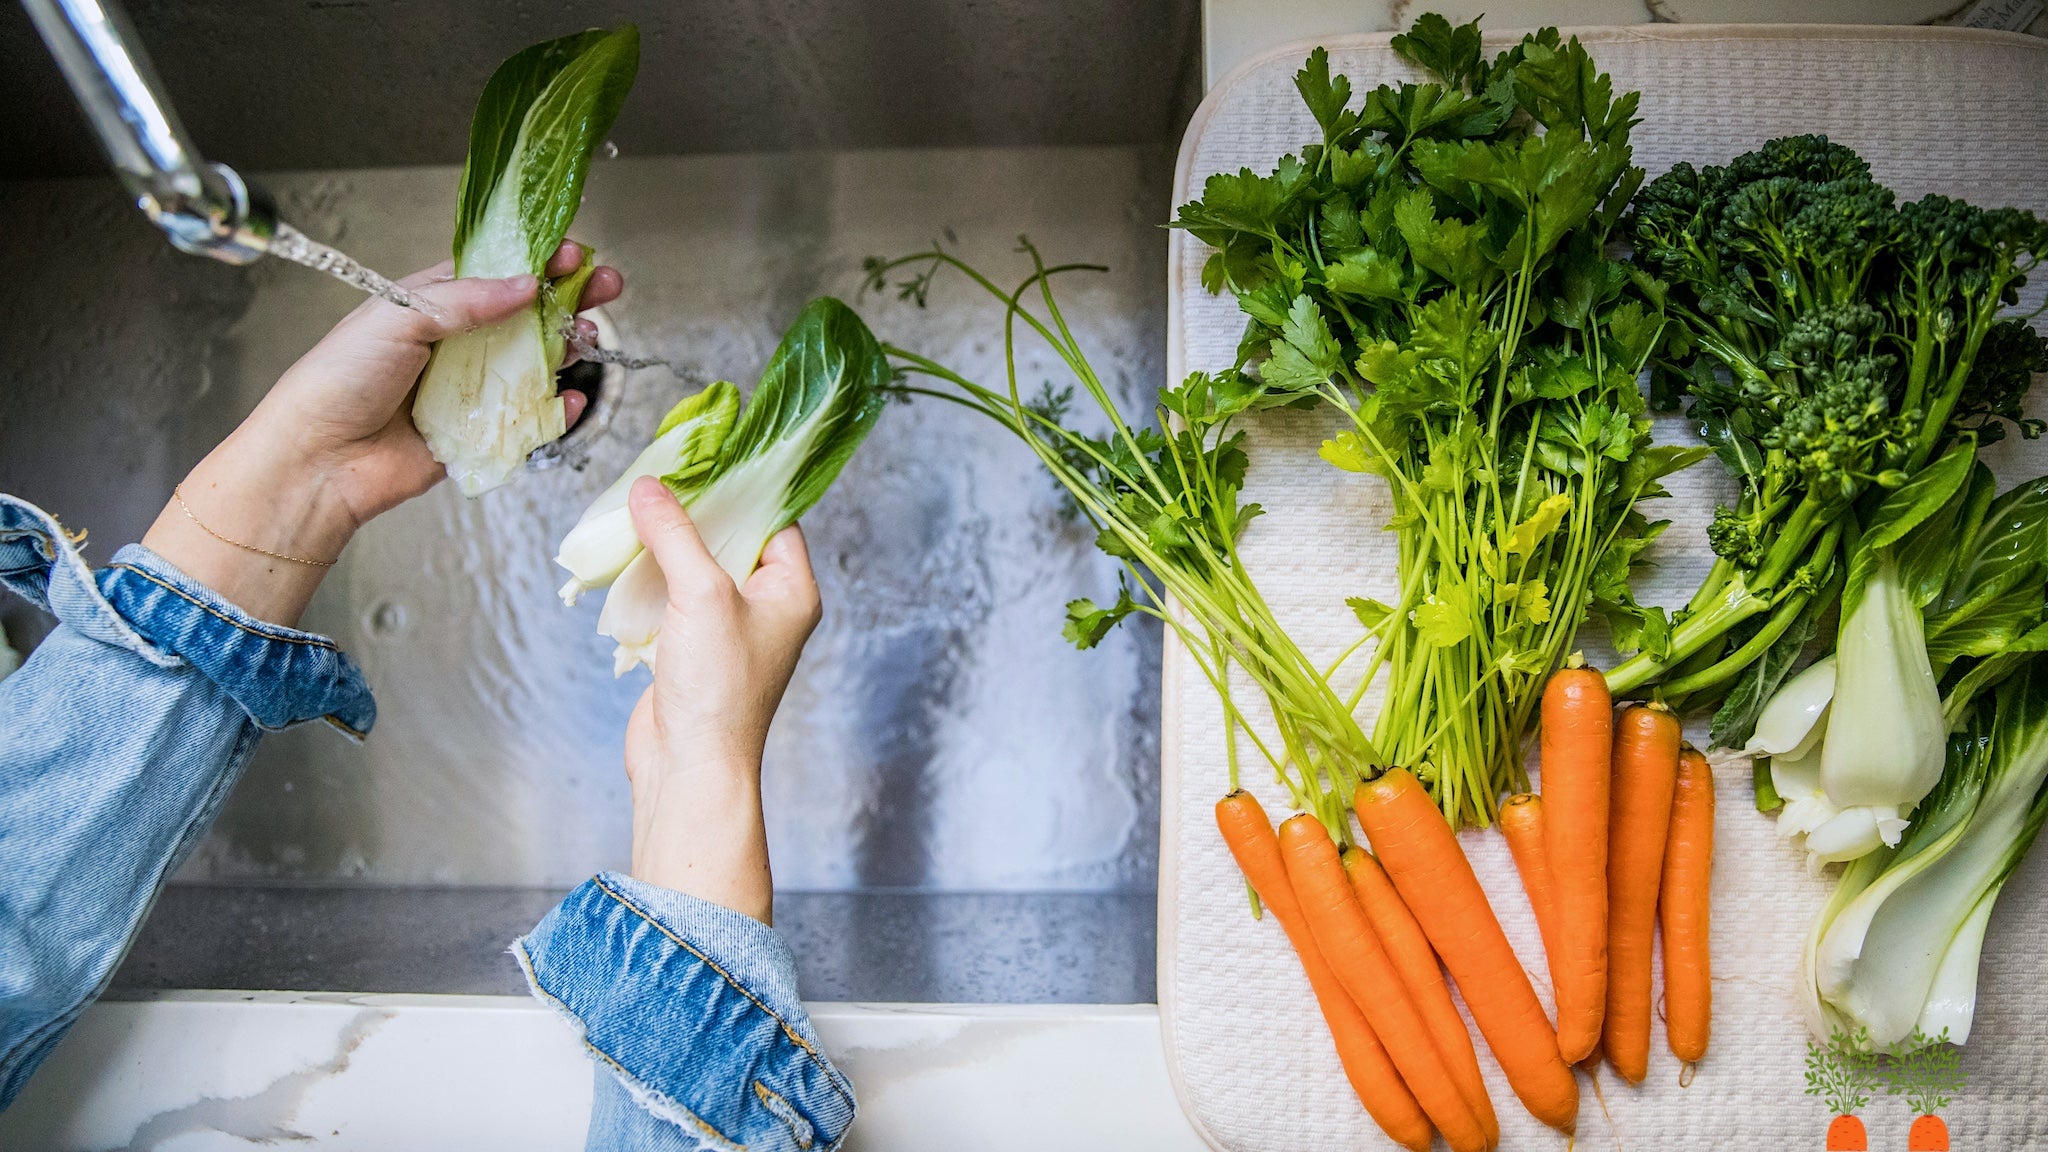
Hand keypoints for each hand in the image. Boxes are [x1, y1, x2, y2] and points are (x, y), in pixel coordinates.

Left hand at [141, 242, 621, 625]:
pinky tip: (574, 397)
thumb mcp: (398, 314)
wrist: (320, 459)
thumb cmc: (340, 378)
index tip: (575, 253)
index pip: (495, 271)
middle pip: (527, 313)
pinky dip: (559, 409)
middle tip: (608, 286)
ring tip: (591, 339)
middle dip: (569, 298)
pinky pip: (531, 417)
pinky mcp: (481, 432)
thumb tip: (526, 285)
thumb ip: (466, 299)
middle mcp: (457, 341)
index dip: (538, 260)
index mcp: (432, 302)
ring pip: (536, 362)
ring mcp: (472, 387)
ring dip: (569, 348)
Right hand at [621, 478, 821, 922]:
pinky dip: (647, 579)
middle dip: (693, 514)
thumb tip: (649, 487)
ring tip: (632, 512)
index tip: (704, 458)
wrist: (689, 766)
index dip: (741, 489)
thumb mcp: (701, 594)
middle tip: (657, 479)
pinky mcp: (690, 648)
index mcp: (791, 591)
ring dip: (663, 546)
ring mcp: (726, 629)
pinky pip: (670, 598)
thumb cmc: (717, 688)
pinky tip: (621, 558)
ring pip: (694, 568)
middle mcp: (765, 607)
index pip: (774, 520)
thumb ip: (676, 535)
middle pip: (729, 539)